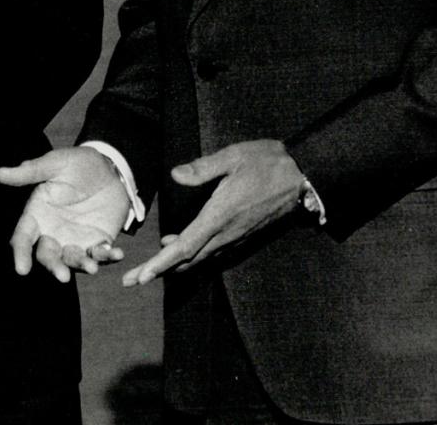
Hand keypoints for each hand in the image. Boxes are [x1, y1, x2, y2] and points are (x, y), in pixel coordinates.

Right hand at [0, 147, 130, 282]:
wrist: (108, 167)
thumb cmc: (76, 163)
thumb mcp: (54, 164)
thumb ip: (30, 172)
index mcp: (37, 214)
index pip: (23, 237)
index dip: (20, 253)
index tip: (22, 269)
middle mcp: (53, 231)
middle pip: (47, 255)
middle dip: (54, 267)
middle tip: (62, 276)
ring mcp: (75, 239)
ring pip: (73, 260)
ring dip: (81, 266)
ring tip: (92, 267)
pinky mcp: (97, 241)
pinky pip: (100, 254)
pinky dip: (108, 257)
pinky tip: (117, 253)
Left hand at [122, 139, 304, 285]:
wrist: (304, 176)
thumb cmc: (268, 162)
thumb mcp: (233, 157)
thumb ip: (203, 168)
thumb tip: (175, 175)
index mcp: (220, 215)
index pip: (185, 246)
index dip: (161, 264)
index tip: (141, 277)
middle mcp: (227, 232)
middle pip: (188, 259)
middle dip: (159, 271)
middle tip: (131, 280)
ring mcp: (237, 236)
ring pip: (200, 257)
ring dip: (174, 264)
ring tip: (150, 268)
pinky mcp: (243, 234)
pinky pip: (213, 251)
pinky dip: (192, 254)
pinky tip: (179, 247)